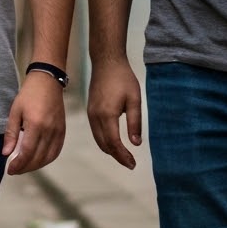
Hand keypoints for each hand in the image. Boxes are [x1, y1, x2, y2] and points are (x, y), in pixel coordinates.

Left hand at [4, 70, 65, 175]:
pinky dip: (47, 159)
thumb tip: (6, 153)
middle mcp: (49, 130)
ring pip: (48, 157)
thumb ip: (11, 134)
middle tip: (15, 170)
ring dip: (36, 165)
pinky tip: (38, 160)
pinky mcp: (63, 131)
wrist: (48, 82)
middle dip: (25, 167)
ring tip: (24, 166)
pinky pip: (56, 151)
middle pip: (38, 158)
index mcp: (36, 125)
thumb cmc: (28, 95)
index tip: (10, 170)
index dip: (18, 164)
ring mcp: (58, 131)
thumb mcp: (15, 112)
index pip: (28, 152)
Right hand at [86, 55, 142, 169]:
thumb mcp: (134, 100)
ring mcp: (91, 114)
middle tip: (130, 163)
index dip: (123, 156)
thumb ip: (135, 122)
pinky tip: (114, 142)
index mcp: (107, 115)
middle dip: (117, 156)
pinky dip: (104, 141)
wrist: (106, 63)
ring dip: (110, 150)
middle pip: (104, 145)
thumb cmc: (123, 79)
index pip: (113, 142)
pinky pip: (96, 132)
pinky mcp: (90, 111)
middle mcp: (95, 117)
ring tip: (124, 155)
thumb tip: (136, 144)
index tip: (133, 164)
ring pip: (98, 140)